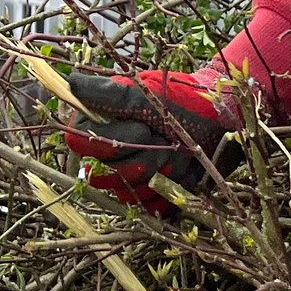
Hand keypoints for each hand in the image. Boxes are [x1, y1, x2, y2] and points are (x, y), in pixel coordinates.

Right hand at [63, 67, 241, 213]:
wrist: (220, 120)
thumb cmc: (181, 101)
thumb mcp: (145, 94)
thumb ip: (108, 94)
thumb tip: (71, 82)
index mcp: (101, 125)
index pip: (79, 145)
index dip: (107, 142)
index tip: (140, 127)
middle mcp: (110, 153)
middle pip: (105, 174)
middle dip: (140, 156)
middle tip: (163, 136)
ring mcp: (130, 176)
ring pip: (126, 193)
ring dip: (156, 173)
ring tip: (175, 151)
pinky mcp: (151, 195)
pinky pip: (147, 207)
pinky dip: (167, 191)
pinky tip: (181, 173)